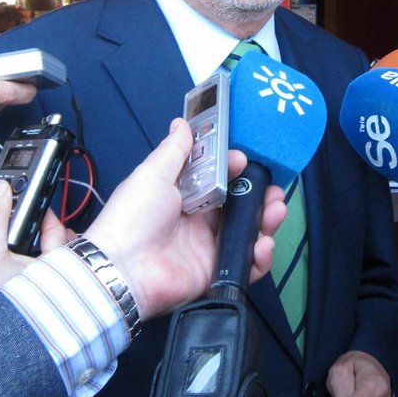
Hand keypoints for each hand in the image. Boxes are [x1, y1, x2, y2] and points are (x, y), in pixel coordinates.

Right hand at [0, 179, 68, 313]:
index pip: (60, 236)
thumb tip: (2, 191)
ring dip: (43, 254)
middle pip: (62, 254)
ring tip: (27, 242)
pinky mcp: (32, 311)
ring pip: (53, 271)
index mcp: (51, 272)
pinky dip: (35, 274)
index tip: (40, 207)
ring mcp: (44, 302)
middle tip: (39, 221)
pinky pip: (42, 286)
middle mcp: (54, 289)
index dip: (51, 218)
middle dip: (51, 236)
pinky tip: (19, 269)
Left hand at [84, 119, 285, 319]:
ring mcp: (207, 247)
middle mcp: (197, 221)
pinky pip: (245, 264)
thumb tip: (182, 124)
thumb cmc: (131, 219)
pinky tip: (261, 244)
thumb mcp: (152, 175)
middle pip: (239, 205)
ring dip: (266, 220)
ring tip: (275, 211)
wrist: (122, 269)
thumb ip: (174, 150)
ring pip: (247, 232)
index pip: (218, 178)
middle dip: (259, 195)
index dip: (234, 168)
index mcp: (182, 196)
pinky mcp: (214, 272)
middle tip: (271, 188)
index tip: (244, 160)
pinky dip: (259, 256)